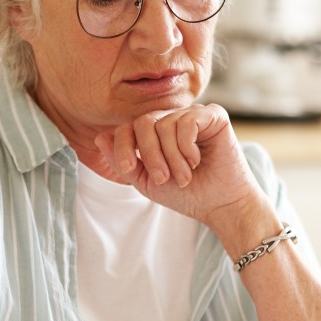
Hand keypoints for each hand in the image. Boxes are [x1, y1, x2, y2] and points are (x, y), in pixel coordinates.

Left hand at [93, 103, 266, 230]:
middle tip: (164, 178)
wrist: (220, 205)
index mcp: (155, 134)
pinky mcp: (214, 115)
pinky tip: (197, 160)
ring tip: (185, 176)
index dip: (123, 146)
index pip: (128, 127)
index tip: (129, 168)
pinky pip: (187, 121)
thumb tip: (100, 137)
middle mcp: (173, 120)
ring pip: (165, 124)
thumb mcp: (147, 182)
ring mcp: (193, 115)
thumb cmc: (187, 194)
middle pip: (144, 122)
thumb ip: (123, 162)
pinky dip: (187, 146)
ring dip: (172, 157)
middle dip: (149, 153)